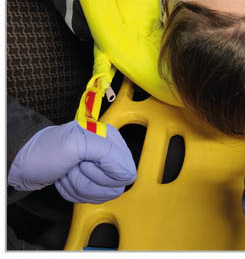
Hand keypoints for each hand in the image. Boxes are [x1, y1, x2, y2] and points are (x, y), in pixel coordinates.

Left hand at [8, 121, 136, 203]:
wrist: (26, 161)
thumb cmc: (47, 149)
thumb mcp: (76, 144)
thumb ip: (108, 155)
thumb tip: (129, 173)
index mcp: (110, 137)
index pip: (124, 169)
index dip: (103, 172)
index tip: (85, 162)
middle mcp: (108, 151)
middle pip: (113, 185)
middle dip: (88, 180)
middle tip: (74, 165)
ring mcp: (99, 167)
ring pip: (101, 193)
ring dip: (78, 186)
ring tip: (68, 171)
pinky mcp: (90, 179)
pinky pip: (90, 197)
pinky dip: (74, 191)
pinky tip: (66, 178)